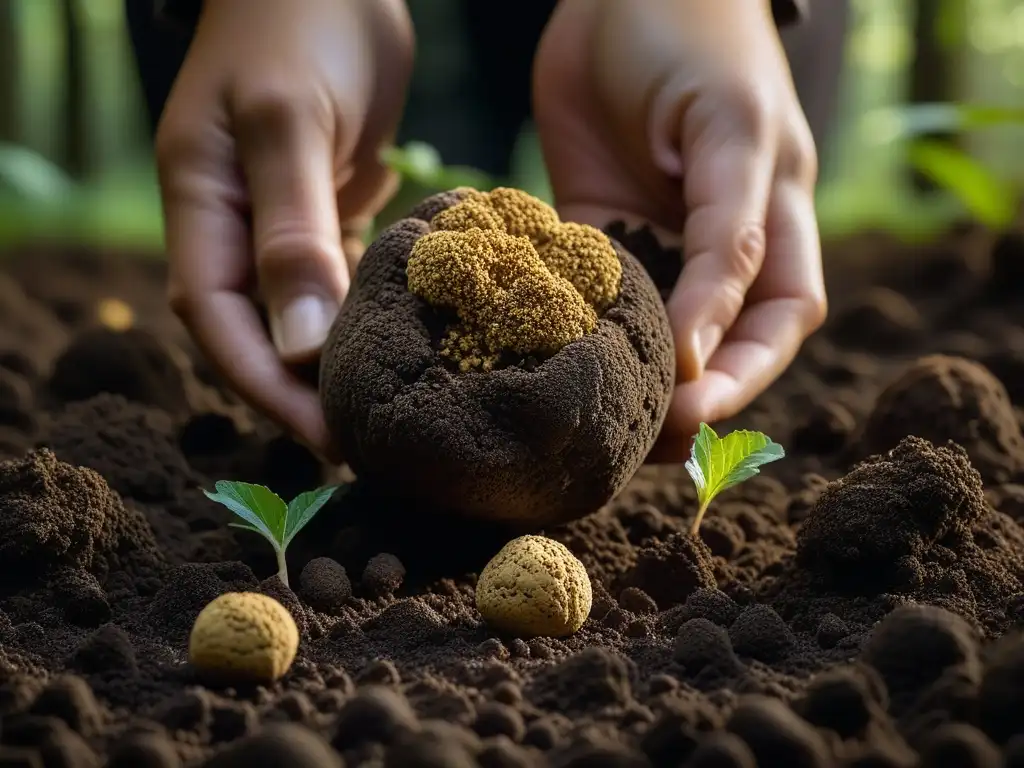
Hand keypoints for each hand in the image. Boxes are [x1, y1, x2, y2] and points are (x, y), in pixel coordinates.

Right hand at [155, 0, 412, 456]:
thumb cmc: (302, 24)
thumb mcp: (291, 124)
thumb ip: (293, 234)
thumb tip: (299, 348)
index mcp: (201, 206)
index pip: (219, 320)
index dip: (265, 389)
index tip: (329, 441)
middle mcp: (232, 224)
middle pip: (254, 333)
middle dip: (301, 396)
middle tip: (369, 448)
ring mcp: (276, 220)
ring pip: (294, 317)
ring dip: (332, 369)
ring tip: (386, 419)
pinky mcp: (322, 212)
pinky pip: (334, 284)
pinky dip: (361, 323)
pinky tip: (401, 354)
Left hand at [533, 0, 826, 459]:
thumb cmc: (693, 34)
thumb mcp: (727, 130)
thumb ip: (727, 233)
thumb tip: (697, 346)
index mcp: (771, 214)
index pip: (776, 317)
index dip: (744, 372)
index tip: (692, 408)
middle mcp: (717, 237)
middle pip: (719, 339)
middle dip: (691, 396)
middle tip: (642, 444)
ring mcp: (653, 235)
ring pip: (652, 329)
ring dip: (631, 380)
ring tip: (595, 428)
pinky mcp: (593, 228)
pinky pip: (586, 292)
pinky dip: (574, 331)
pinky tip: (546, 364)